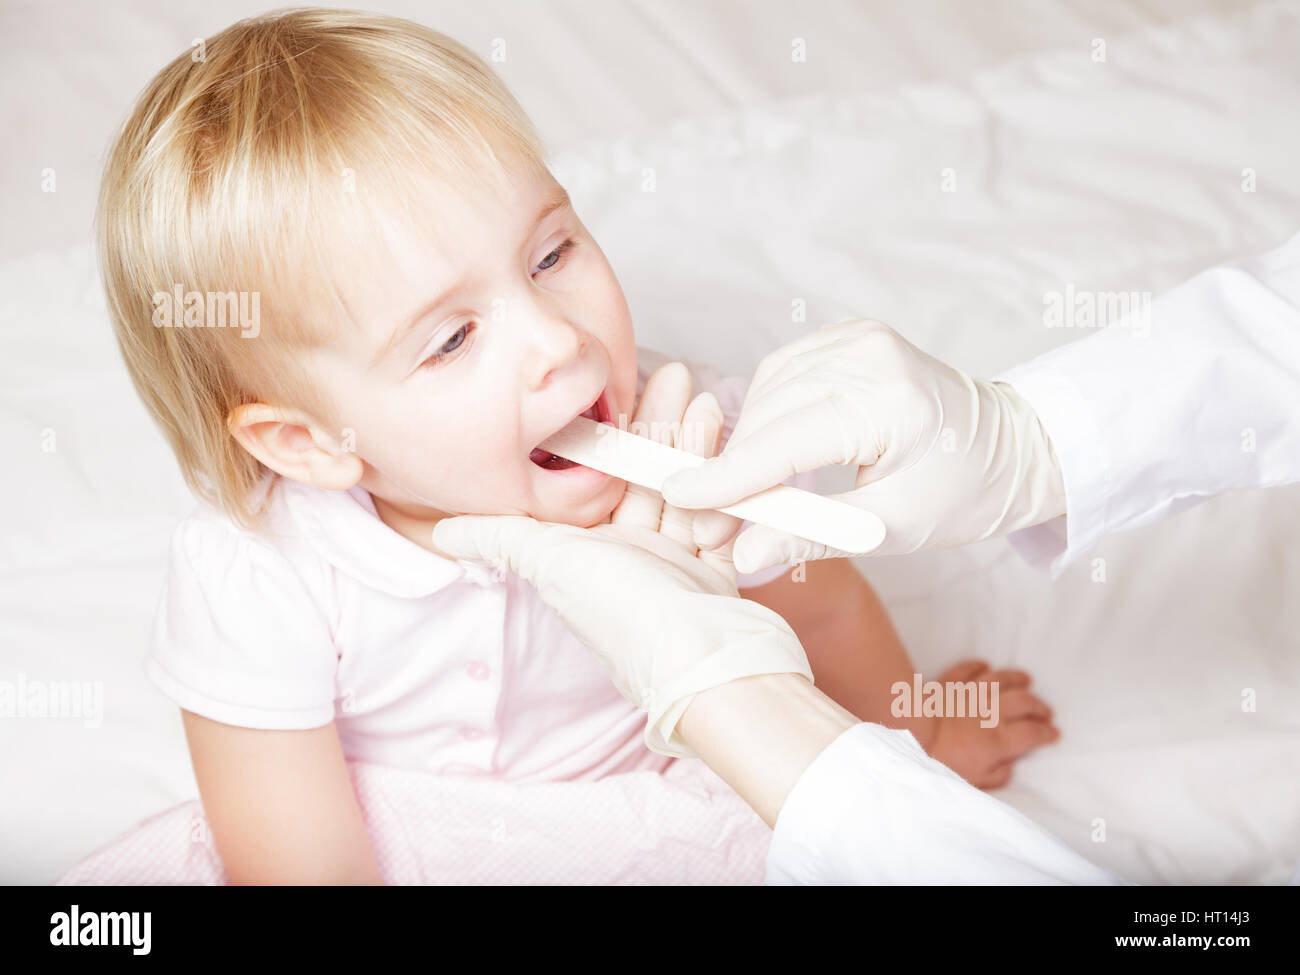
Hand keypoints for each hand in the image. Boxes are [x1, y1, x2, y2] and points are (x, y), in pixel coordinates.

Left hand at [432, 363, 812, 756]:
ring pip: (681, 492)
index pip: (592, 482)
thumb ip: (501, 541)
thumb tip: (442, 532)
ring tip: (702, 396)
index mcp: (584, 557)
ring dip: (690, 444)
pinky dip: (720, 484)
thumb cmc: (631, 618)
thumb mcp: (555, 567)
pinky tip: (723, 446)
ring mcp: (674, 568)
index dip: (606, 434)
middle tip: (674, 374)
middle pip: (640, 479)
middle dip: (656, 425)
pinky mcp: (714, 575)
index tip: (622, 388)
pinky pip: (716, 519)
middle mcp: (626, 561)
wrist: (713, 670)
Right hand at [660, 319, 1066, 571]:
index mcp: (890, 401)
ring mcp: (858, 337)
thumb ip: (812, 538)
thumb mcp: (891, 528)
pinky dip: (766, 412)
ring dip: (746, 439)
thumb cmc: (962, 492)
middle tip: (711, 518)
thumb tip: (744, 556)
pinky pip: (782, 373)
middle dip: (733, 467)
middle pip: (768, 412)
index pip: (785, 440)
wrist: (1011, 448)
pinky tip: (768, 449)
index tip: (678, 497)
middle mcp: (870, 354)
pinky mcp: (849, 336)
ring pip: (766, 389)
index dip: (727, 475)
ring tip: (741, 492)